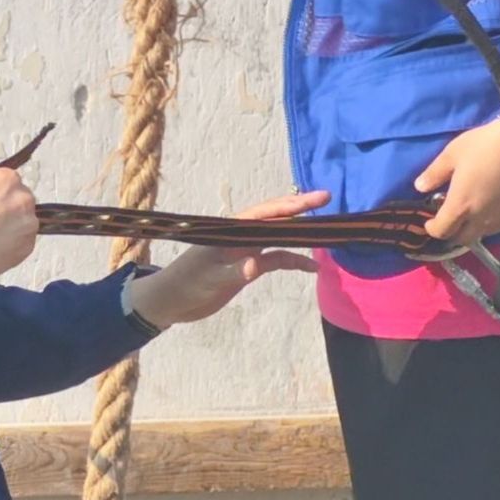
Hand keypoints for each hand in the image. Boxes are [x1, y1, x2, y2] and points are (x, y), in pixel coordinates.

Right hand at [0, 163, 38, 279]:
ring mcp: (27, 227)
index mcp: (7, 180)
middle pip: (19, 199)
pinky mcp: (26, 249)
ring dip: (10, 224)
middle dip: (6, 206)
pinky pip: (22, 242)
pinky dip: (11, 243)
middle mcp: (23, 201)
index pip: (8, 180)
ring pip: (23, 222)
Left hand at [126, 190, 327, 328]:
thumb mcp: (209, 278)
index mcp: (230, 231)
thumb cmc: (186, 284)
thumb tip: (257, 266)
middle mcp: (241, 236)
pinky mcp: (248, 268)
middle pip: (276, 219)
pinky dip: (293, 261)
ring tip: (326, 232)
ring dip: (299, 236)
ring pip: (279, 238)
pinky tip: (311, 267)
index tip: (314, 199)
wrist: (172, 301)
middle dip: (301, 210)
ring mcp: (246, 250)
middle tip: (327, 198)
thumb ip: (234, 272)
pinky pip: (275, 260)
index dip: (290, 205)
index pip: (265, 213)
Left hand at [415, 122, 499, 246]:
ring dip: (476, 226)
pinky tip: (499, 207)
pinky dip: (498, 222)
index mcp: (460, 205)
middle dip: (454, 231)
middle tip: (454, 217)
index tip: (431, 222)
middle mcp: (481, 219)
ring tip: (477, 209)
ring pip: (485, 233)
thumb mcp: (453, 154)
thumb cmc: (486, 144)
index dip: (433, 229)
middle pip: (463, 238)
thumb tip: (419, 187)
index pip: (441, 231)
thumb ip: (434, 174)